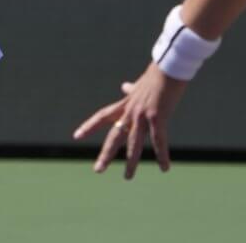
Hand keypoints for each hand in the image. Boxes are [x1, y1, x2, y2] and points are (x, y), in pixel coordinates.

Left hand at [73, 63, 187, 178]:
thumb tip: (124, 86)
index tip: (76, 136)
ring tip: (127, 177)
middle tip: (97, 170)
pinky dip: (162, 155)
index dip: (89, 126)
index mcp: (125, 104)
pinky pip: (159, 141)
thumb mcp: (140, 84)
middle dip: (106, 154)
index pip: (102, 116)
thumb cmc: (157, 75)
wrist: (169, 67)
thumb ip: (131, 90)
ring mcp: (142, 115)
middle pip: (114, 136)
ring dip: (131, 162)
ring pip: (133, 143)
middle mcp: (130, 112)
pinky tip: (164, 168)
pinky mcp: (157, 117)